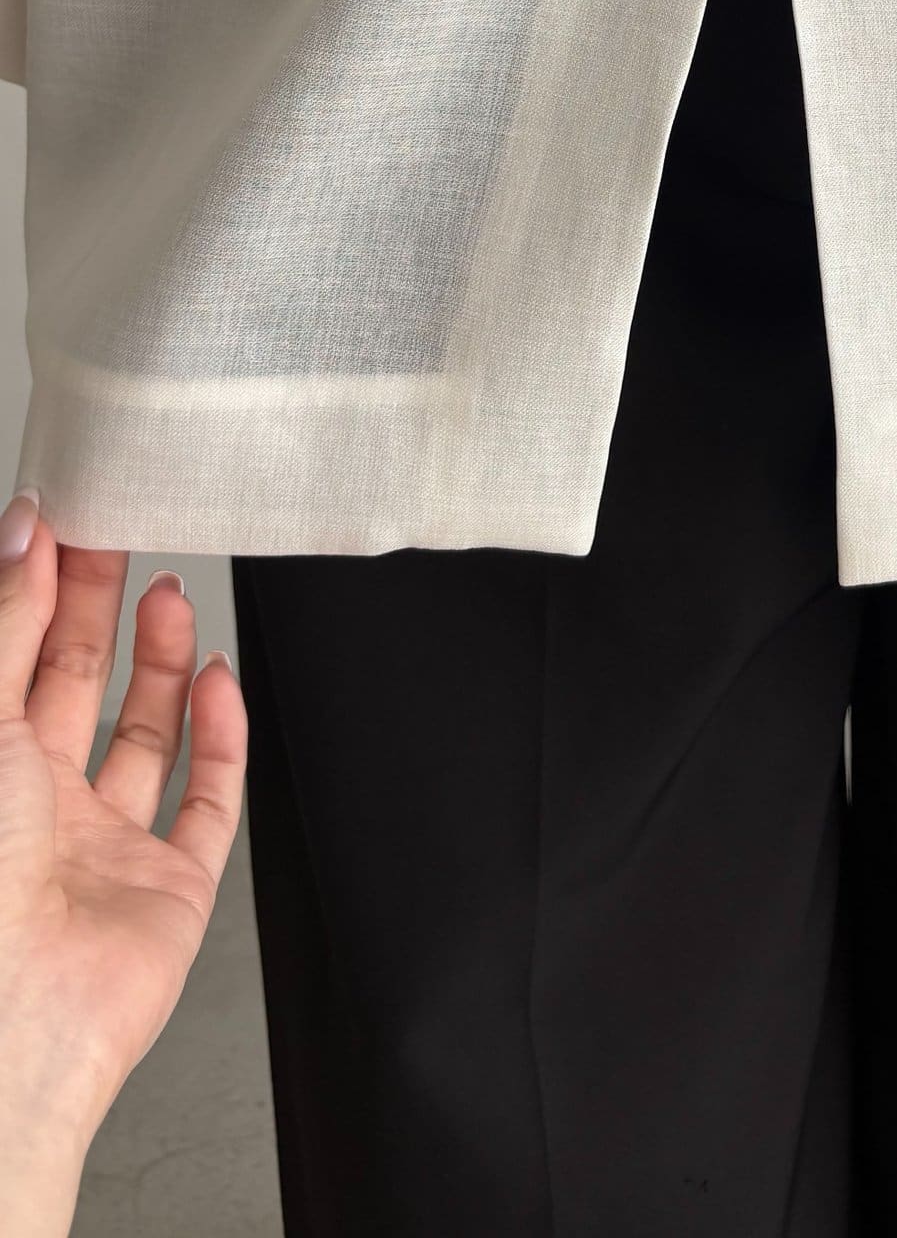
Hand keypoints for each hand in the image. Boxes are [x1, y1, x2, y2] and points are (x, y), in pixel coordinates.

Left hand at [0, 490, 247, 1237]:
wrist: (9, 1025)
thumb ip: (6, 627)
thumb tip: (25, 535)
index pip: (9, 658)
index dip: (36, 589)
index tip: (63, 523)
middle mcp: (31, 810)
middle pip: (71, 688)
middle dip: (96, 610)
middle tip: (121, 536)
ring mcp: (103, 849)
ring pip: (144, 736)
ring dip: (162, 662)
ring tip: (169, 594)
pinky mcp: (168, 886)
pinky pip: (206, 799)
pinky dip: (223, 736)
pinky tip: (221, 681)